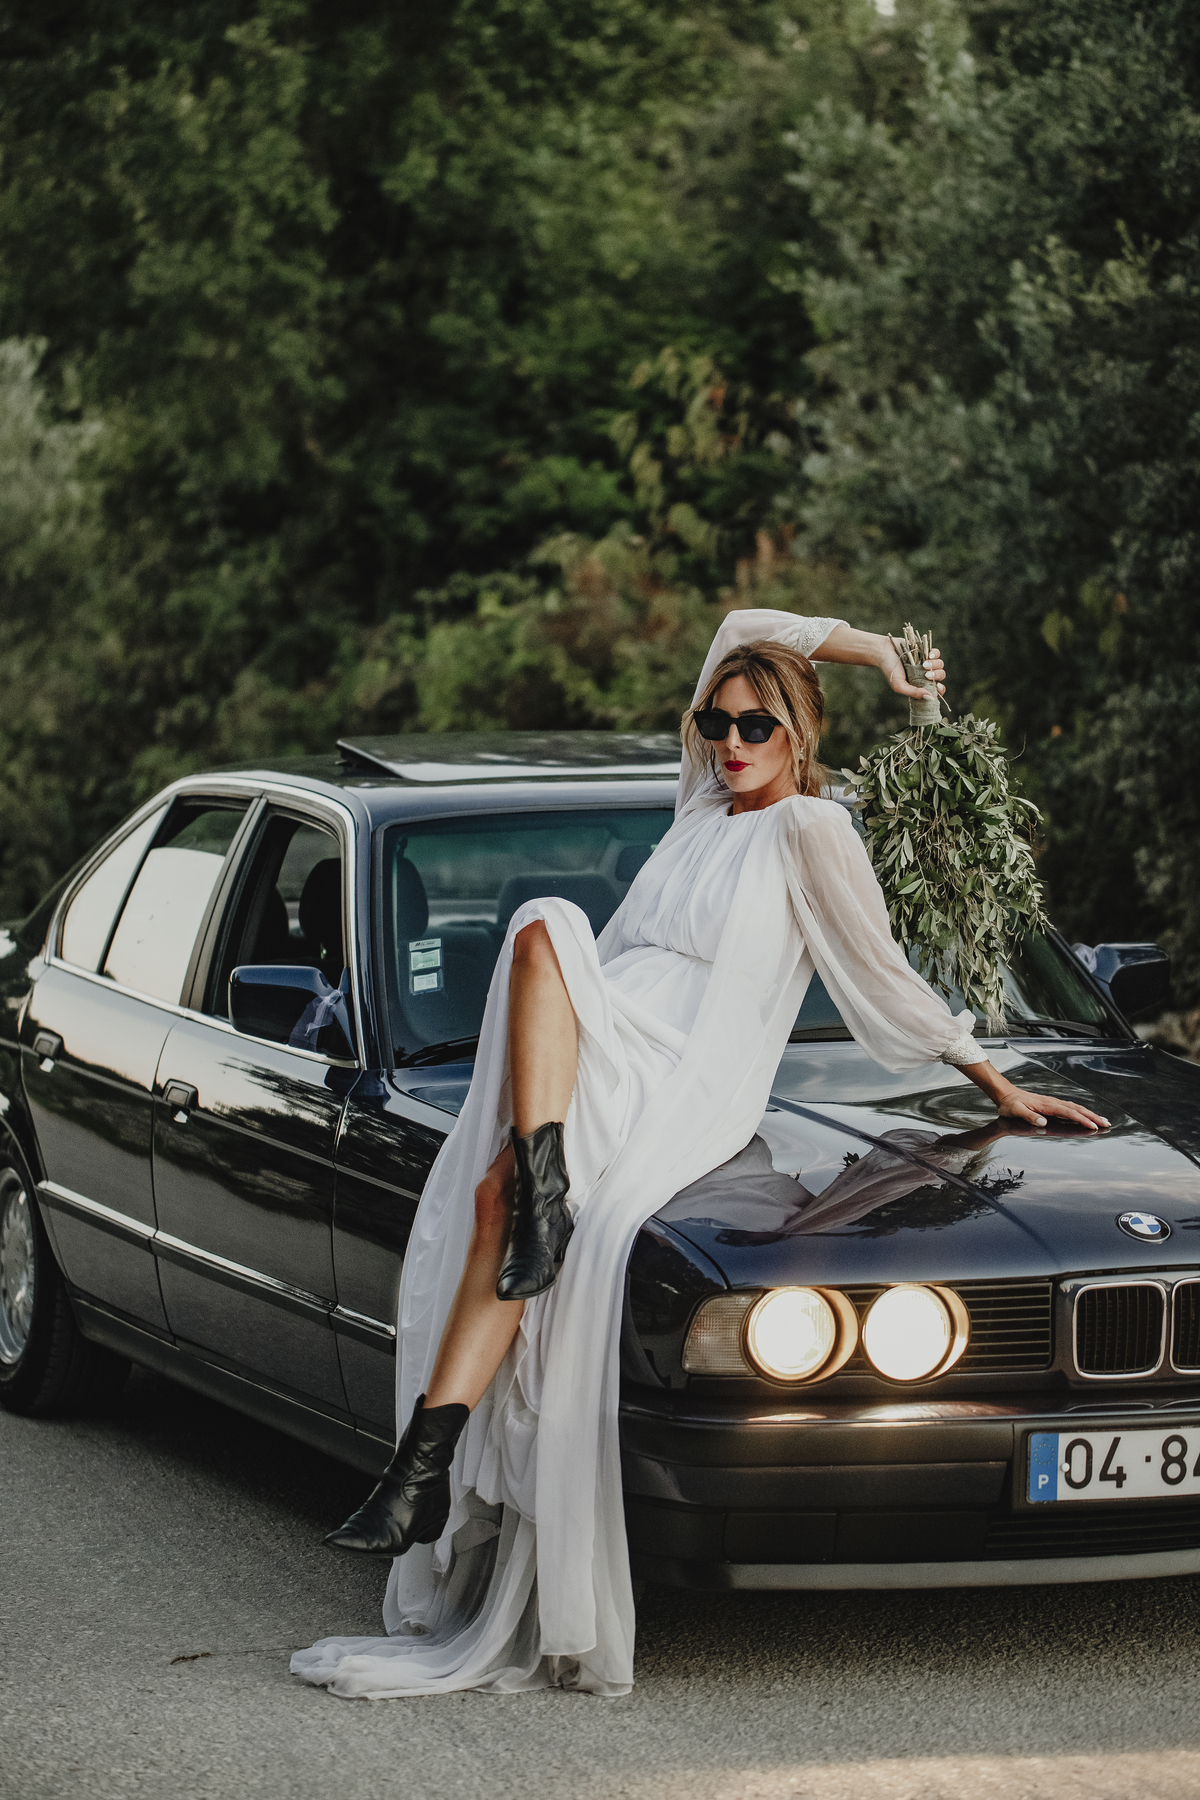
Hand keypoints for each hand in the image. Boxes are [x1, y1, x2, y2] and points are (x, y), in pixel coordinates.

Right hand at [879, 638, 945, 700]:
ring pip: (940, 665)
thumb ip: (914, 693)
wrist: (884, 651)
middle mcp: (924, 674)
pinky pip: (936, 653)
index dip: (940, 690)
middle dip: (936, 676)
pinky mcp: (925, 651)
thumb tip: (931, 697)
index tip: (937, 687)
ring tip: (924, 664)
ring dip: (935, 665)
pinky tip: (928, 655)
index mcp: (920, 684)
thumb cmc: (890, 670)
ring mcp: (926, 662)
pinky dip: (935, 654)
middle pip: (940, 676)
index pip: (936, 690)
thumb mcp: (899, 686)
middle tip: (927, 675)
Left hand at [996, 1088, 1110, 1130]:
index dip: (1082, 1120)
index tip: (1093, 1126)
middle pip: (1077, 1109)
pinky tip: (1086, 1116)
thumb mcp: (1016, 1111)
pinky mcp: (1052, 1105)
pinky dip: (1081, 1112)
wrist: (1006, 1094)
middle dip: (1093, 1116)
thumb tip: (1043, 1122)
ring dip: (1090, 1114)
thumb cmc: (1010, 1104)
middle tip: (1107, 1124)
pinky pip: (1070, 1108)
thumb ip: (1029, 1116)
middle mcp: (1053, 1103)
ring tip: (1102, 1120)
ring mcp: (1053, 1103)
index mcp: (1047, 1105)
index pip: (1069, 1113)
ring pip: (1076, 1108)